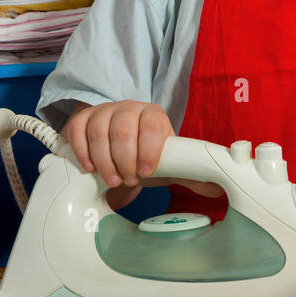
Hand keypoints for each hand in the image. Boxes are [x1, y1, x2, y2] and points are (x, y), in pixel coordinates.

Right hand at [62, 100, 221, 198]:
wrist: (116, 139)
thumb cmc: (144, 151)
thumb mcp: (166, 161)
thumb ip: (189, 173)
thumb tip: (218, 188)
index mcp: (154, 115)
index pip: (153, 126)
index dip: (149, 149)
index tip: (146, 172)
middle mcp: (129, 108)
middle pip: (124, 130)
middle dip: (126, 160)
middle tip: (129, 180)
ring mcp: (104, 112)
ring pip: (100, 131)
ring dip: (104, 160)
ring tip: (112, 179)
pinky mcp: (82, 119)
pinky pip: (78, 130)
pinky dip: (82, 151)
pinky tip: (90, 167)